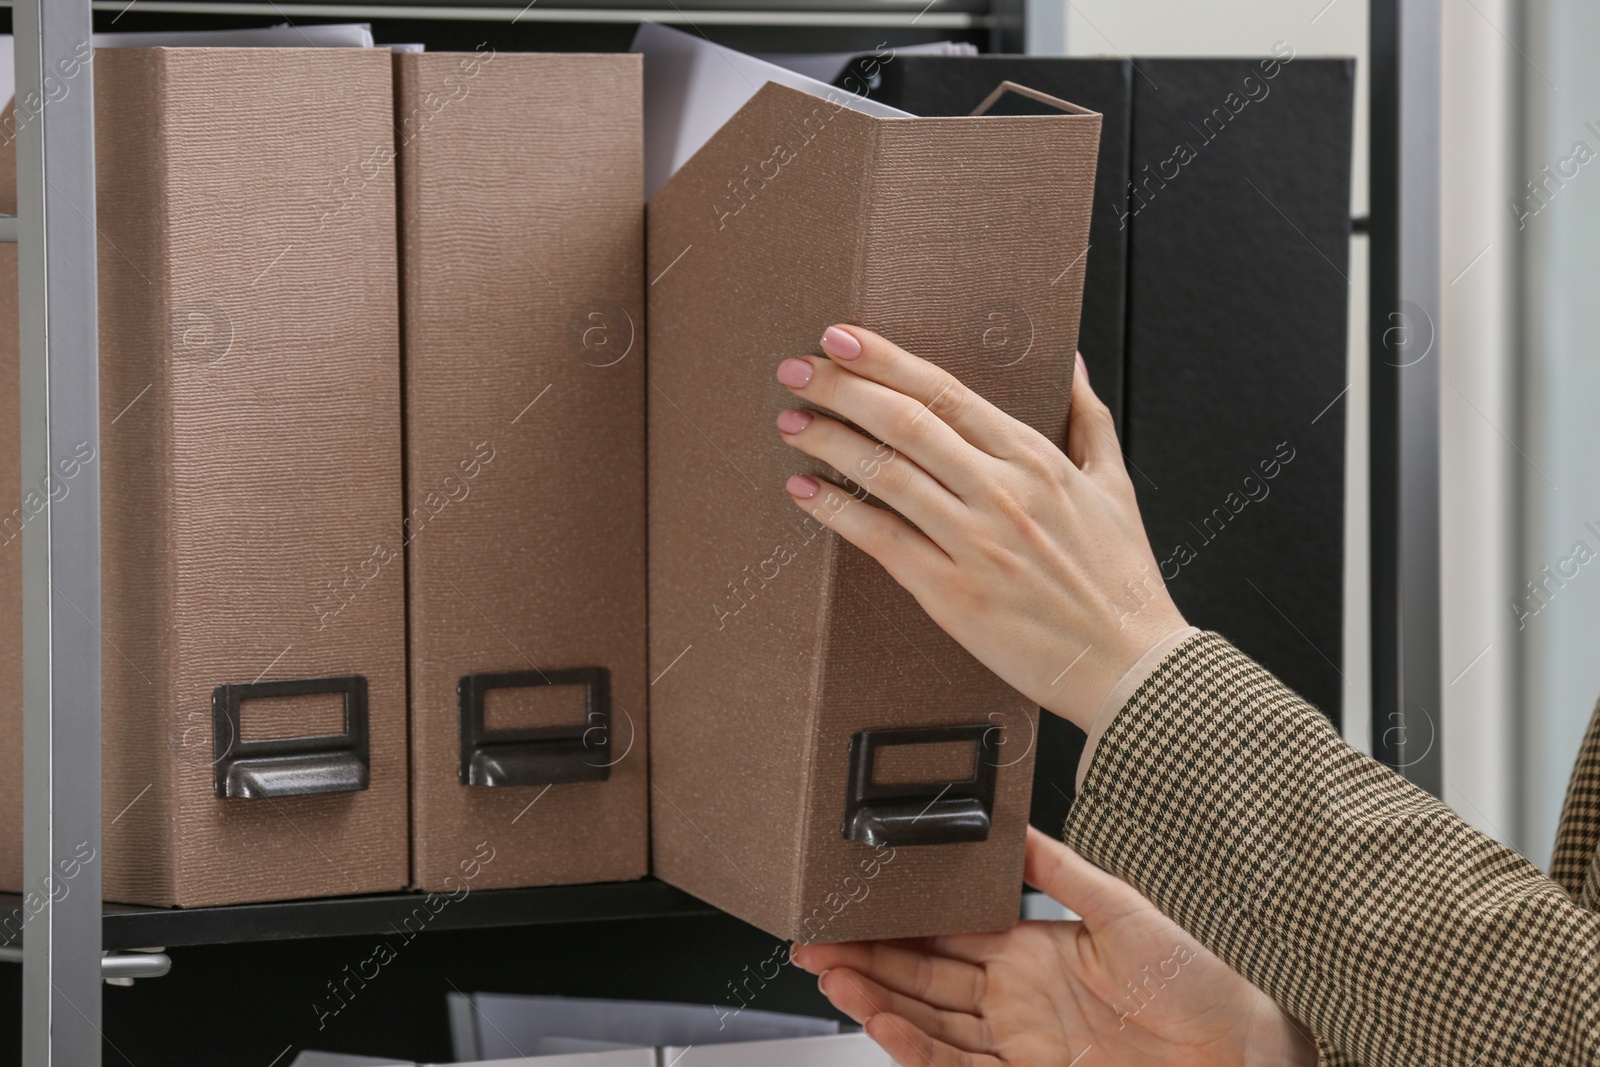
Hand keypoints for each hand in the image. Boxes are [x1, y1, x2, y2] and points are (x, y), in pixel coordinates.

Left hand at [775, 324, 1185, 730]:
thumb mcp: (1115, 485)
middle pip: (905, 421)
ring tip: (791, 422)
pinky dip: (836, 509)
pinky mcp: (950, 593)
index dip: (885, 360)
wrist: (1130, 667)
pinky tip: (805, 490)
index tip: (841, 338)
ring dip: (828, 441)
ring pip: (885, 473)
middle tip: (796, 368)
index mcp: (1037, 459)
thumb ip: (1088, 417)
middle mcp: (1001, 493)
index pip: (946, 391)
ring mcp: (974, 543)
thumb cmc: (1122, 580)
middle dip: (840, 387)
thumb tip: (1070, 362)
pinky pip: (880, 538)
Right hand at [791, 828, 1315, 1066]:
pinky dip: (917, 1045)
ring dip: (878, 1001)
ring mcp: (1021, 1044)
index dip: (897, 921)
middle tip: (817, 945)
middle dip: (867, 960)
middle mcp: (1018, 998)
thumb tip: (1014, 828)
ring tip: (834, 979)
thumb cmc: (1206, 978)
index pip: (947, 931)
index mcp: (1033, 949)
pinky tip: (885, 1021)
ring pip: (930, 1022)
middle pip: (923, 977)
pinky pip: (959, 1065)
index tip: (855, 906)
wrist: (1249, 1051)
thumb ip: (1060, 870)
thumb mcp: (1125, 908)